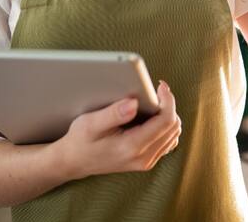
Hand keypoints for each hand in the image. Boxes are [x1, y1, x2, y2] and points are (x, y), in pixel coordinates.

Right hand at [53, 80, 181, 180]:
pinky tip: (153, 116)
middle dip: (169, 105)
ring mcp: (146, 161)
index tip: (161, 86)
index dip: (168, 100)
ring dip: (168, 114)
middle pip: (173, 126)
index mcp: (132, 147)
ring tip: (155, 102)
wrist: (73, 162)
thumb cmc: (81, 140)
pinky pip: (168, 141)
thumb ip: (113, 113)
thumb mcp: (90, 123)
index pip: (165, 121)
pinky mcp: (147, 161)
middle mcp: (143, 157)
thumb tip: (134, 103)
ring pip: (173, 133)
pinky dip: (166, 126)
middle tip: (157, 91)